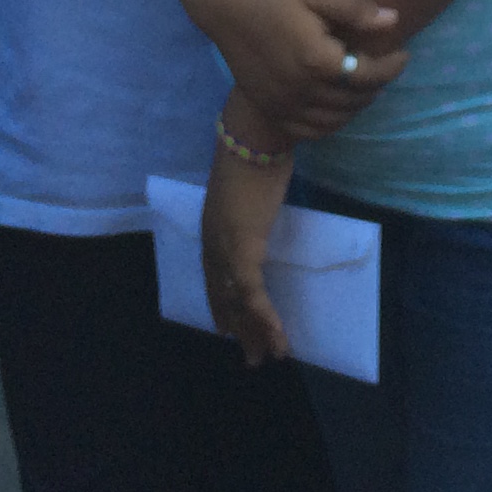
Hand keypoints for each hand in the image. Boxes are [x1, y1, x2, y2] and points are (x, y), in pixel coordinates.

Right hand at [194, 0, 405, 139]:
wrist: (222, 4)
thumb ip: (355, 7)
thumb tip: (393, 21)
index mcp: (316, 58)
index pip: (368, 75)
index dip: (392, 67)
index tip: (403, 53)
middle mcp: (300, 88)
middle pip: (354, 100)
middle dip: (377, 85)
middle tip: (384, 66)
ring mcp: (282, 103)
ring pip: (334, 120)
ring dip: (356, 106)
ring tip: (364, 83)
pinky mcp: (269, 108)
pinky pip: (309, 130)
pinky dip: (330, 122)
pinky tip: (337, 103)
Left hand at [202, 102, 296, 364]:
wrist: (254, 134)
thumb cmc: (257, 151)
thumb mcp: (250, 187)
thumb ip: (251, 204)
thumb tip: (262, 208)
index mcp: (213, 227)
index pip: (214, 277)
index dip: (221, 305)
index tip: (227, 330)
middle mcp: (213, 242)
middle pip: (223, 296)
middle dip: (239, 328)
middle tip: (252, 357)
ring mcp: (225, 247)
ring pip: (238, 303)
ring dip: (255, 332)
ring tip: (269, 356)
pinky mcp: (243, 248)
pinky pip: (253, 294)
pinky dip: (265, 319)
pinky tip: (277, 337)